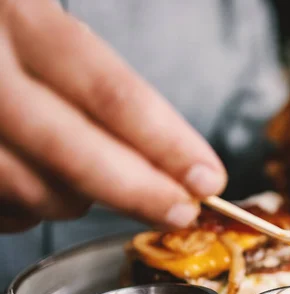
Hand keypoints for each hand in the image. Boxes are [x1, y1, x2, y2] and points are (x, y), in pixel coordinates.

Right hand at [0, 0, 226, 232]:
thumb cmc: (6, 37)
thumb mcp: (48, 32)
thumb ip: (100, 87)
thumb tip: (171, 161)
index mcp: (24, 23)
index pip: (113, 96)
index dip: (167, 146)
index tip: (207, 179)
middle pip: (76, 154)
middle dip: (140, 193)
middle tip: (181, 212)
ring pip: (37, 192)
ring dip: (81, 199)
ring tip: (93, 178)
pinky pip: (6, 209)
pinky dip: (34, 209)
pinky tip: (43, 182)